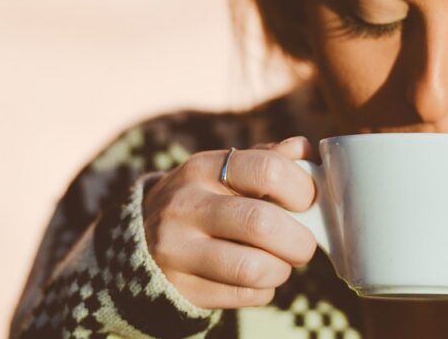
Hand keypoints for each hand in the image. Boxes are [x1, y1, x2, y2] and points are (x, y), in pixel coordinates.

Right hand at [141, 136, 317, 308]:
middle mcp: (185, 205)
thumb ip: (265, 159)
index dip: (302, 189)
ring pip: (253, 268)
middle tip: (302, 244)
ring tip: (279, 263)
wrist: (140, 239)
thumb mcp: (223, 171)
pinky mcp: (179, 288)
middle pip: (262, 223)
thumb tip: (305, 150)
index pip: (268, 169)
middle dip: (299, 240)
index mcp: (203, 168)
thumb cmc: (202, 200)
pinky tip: (255, 279)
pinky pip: (242, 295)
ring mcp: (177, 249)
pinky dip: (262, 290)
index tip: (307, 202)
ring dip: (281, 270)